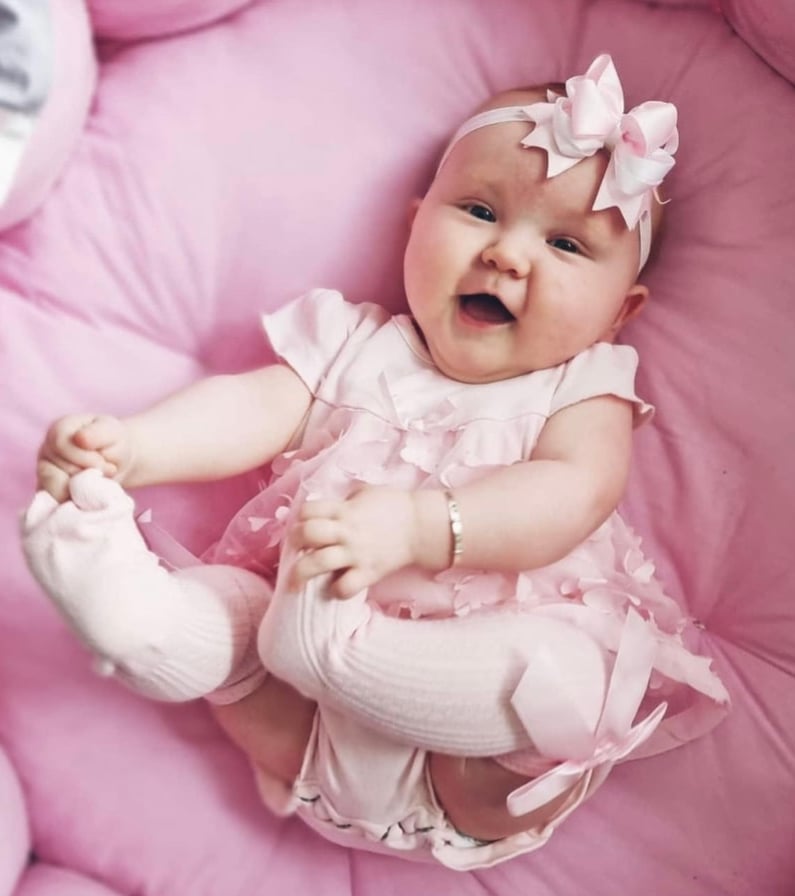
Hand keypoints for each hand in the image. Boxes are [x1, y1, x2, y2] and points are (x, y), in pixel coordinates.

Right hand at [37, 414, 132, 501]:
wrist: (118, 460)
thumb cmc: (114, 443)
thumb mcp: (112, 432)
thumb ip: (97, 434)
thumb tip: (79, 438)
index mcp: (58, 430)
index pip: (61, 445)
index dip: (86, 459)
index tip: (106, 464)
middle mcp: (45, 451)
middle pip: (57, 470)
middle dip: (86, 477)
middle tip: (105, 474)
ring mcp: (44, 472)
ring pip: (55, 490)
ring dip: (81, 491)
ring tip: (97, 483)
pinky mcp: (49, 492)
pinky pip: (56, 504)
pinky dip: (76, 503)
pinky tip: (90, 497)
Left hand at [289, 486, 421, 598]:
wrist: (422, 527)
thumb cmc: (395, 506)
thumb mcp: (366, 493)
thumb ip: (344, 500)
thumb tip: (328, 509)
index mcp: (344, 510)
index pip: (308, 511)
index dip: (301, 517)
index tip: (303, 524)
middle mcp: (346, 531)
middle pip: (306, 534)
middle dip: (294, 541)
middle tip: (296, 549)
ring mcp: (356, 553)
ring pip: (317, 563)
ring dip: (301, 573)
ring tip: (294, 584)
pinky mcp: (368, 573)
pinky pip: (344, 587)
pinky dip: (336, 590)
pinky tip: (335, 588)